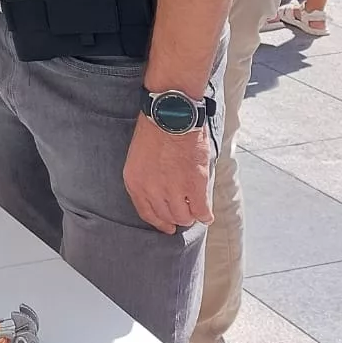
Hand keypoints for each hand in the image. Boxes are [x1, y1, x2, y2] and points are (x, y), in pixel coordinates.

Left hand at [124, 114, 211, 234]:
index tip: (167, 227)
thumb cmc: (155, 129)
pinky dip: (206, 215)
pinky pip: (202, 212)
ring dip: (190, 215)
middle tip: (184, 212)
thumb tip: (160, 195)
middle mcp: (152, 190)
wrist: (171, 115)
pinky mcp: (195, 187)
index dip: (159, 222)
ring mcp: (174, 191)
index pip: (147, 213)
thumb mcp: (138, 156)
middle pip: (167, 216)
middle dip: (176, 217)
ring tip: (195, 208)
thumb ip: (147, 178)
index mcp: (135, 182)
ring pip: (184, 217)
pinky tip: (206, 213)